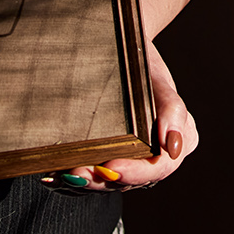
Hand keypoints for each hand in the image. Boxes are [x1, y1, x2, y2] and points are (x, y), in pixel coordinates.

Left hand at [43, 40, 198, 193]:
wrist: (123, 51)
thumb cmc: (144, 63)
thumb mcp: (159, 80)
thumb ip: (172, 110)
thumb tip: (174, 147)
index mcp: (179, 142)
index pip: (159, 167)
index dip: (135, 172)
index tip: (111, 167)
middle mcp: (156, 157)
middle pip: (130, 180)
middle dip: (102, 180)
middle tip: (78, 172)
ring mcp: (132, 161)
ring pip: (110, 183)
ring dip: (85, 182)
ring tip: (64, 174)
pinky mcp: (109, 159)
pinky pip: (94, 176)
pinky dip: (74, 179)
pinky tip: (54, 175)